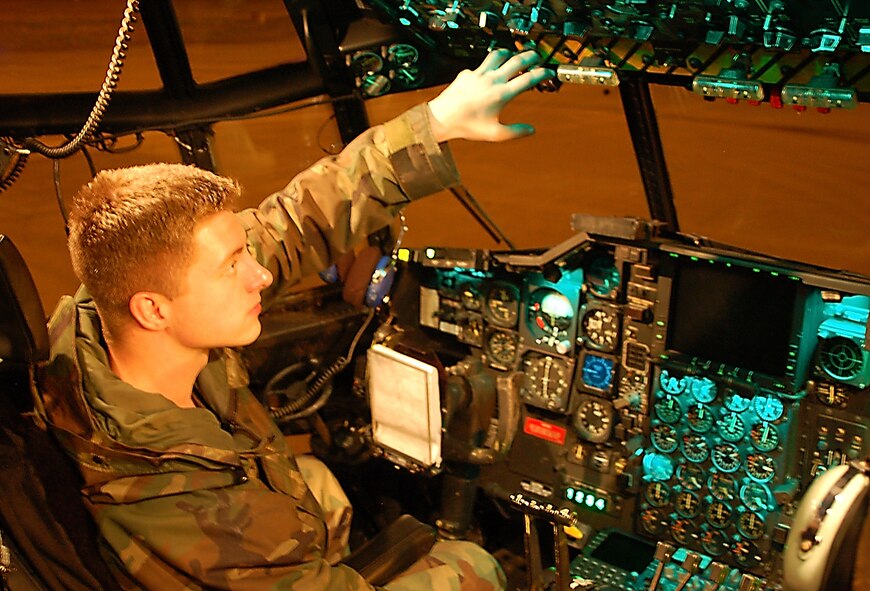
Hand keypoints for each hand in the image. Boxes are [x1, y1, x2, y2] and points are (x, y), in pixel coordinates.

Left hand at [427, 49, 554, 142]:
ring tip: (515, 54)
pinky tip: (489, 71)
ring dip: (510, 53)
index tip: (549, 72)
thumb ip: (515, 132)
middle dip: (530, 56)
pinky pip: (482, 64)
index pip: (528, 79)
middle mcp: (492, 80)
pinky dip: (490, 65)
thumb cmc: (467, 127)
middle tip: (537, 56)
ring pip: (498, 55)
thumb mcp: (494, 134)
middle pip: (517, 60)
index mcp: (502, 94)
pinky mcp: (467, 73)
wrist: (442, 118)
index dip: (542, 73)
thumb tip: (531, 130)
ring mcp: (479, 74)